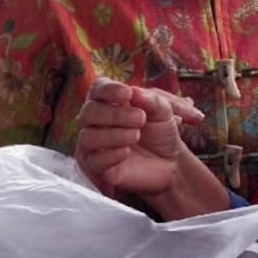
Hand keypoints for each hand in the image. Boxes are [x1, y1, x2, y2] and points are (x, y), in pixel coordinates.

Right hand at [74, 77, 205, 198]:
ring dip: (113, 135)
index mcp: (108, 101)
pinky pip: (93, 161)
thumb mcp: (164, 112)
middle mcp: (95, 121)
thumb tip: (134, 91)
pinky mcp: (96, 167)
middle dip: (115, 114)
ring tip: (136, 135)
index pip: (97, 90)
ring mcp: (93, 145)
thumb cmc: (160, 132)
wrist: (169, 162)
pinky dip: (110, 155)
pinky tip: (126, 152)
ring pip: (88, 137)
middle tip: (140, 118)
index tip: (127, 94)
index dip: (109, 90)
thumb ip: (152, 100)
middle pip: (89, 112)